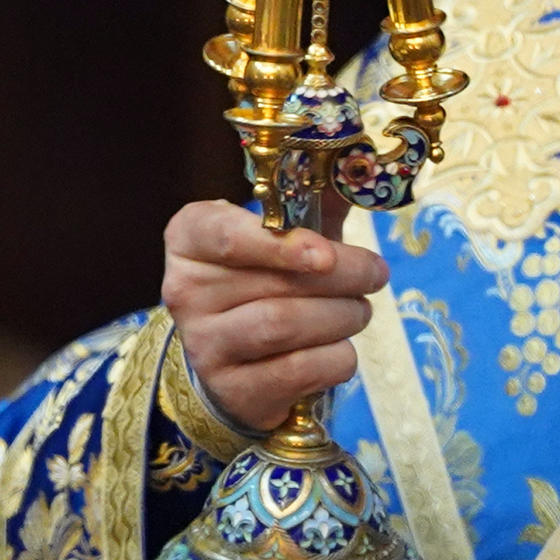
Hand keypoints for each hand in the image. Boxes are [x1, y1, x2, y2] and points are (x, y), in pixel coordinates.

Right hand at [163, 199, 387, 433]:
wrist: (238, 359)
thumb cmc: (266, 280)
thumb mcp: (283, 234)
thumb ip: (314, 202)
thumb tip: (360, 171)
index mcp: (190, 239)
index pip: (225, 236)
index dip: (279, 244)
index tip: (327, 254)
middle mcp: (185, 291)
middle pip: (274, 284)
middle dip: (343, 279)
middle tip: (375, 274)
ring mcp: (204, 345)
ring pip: (285, 325)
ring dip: (342, 316)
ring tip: (359, 310)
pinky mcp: (232, 389)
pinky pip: (299, 370)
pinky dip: (336, 358)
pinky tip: (338, 348)